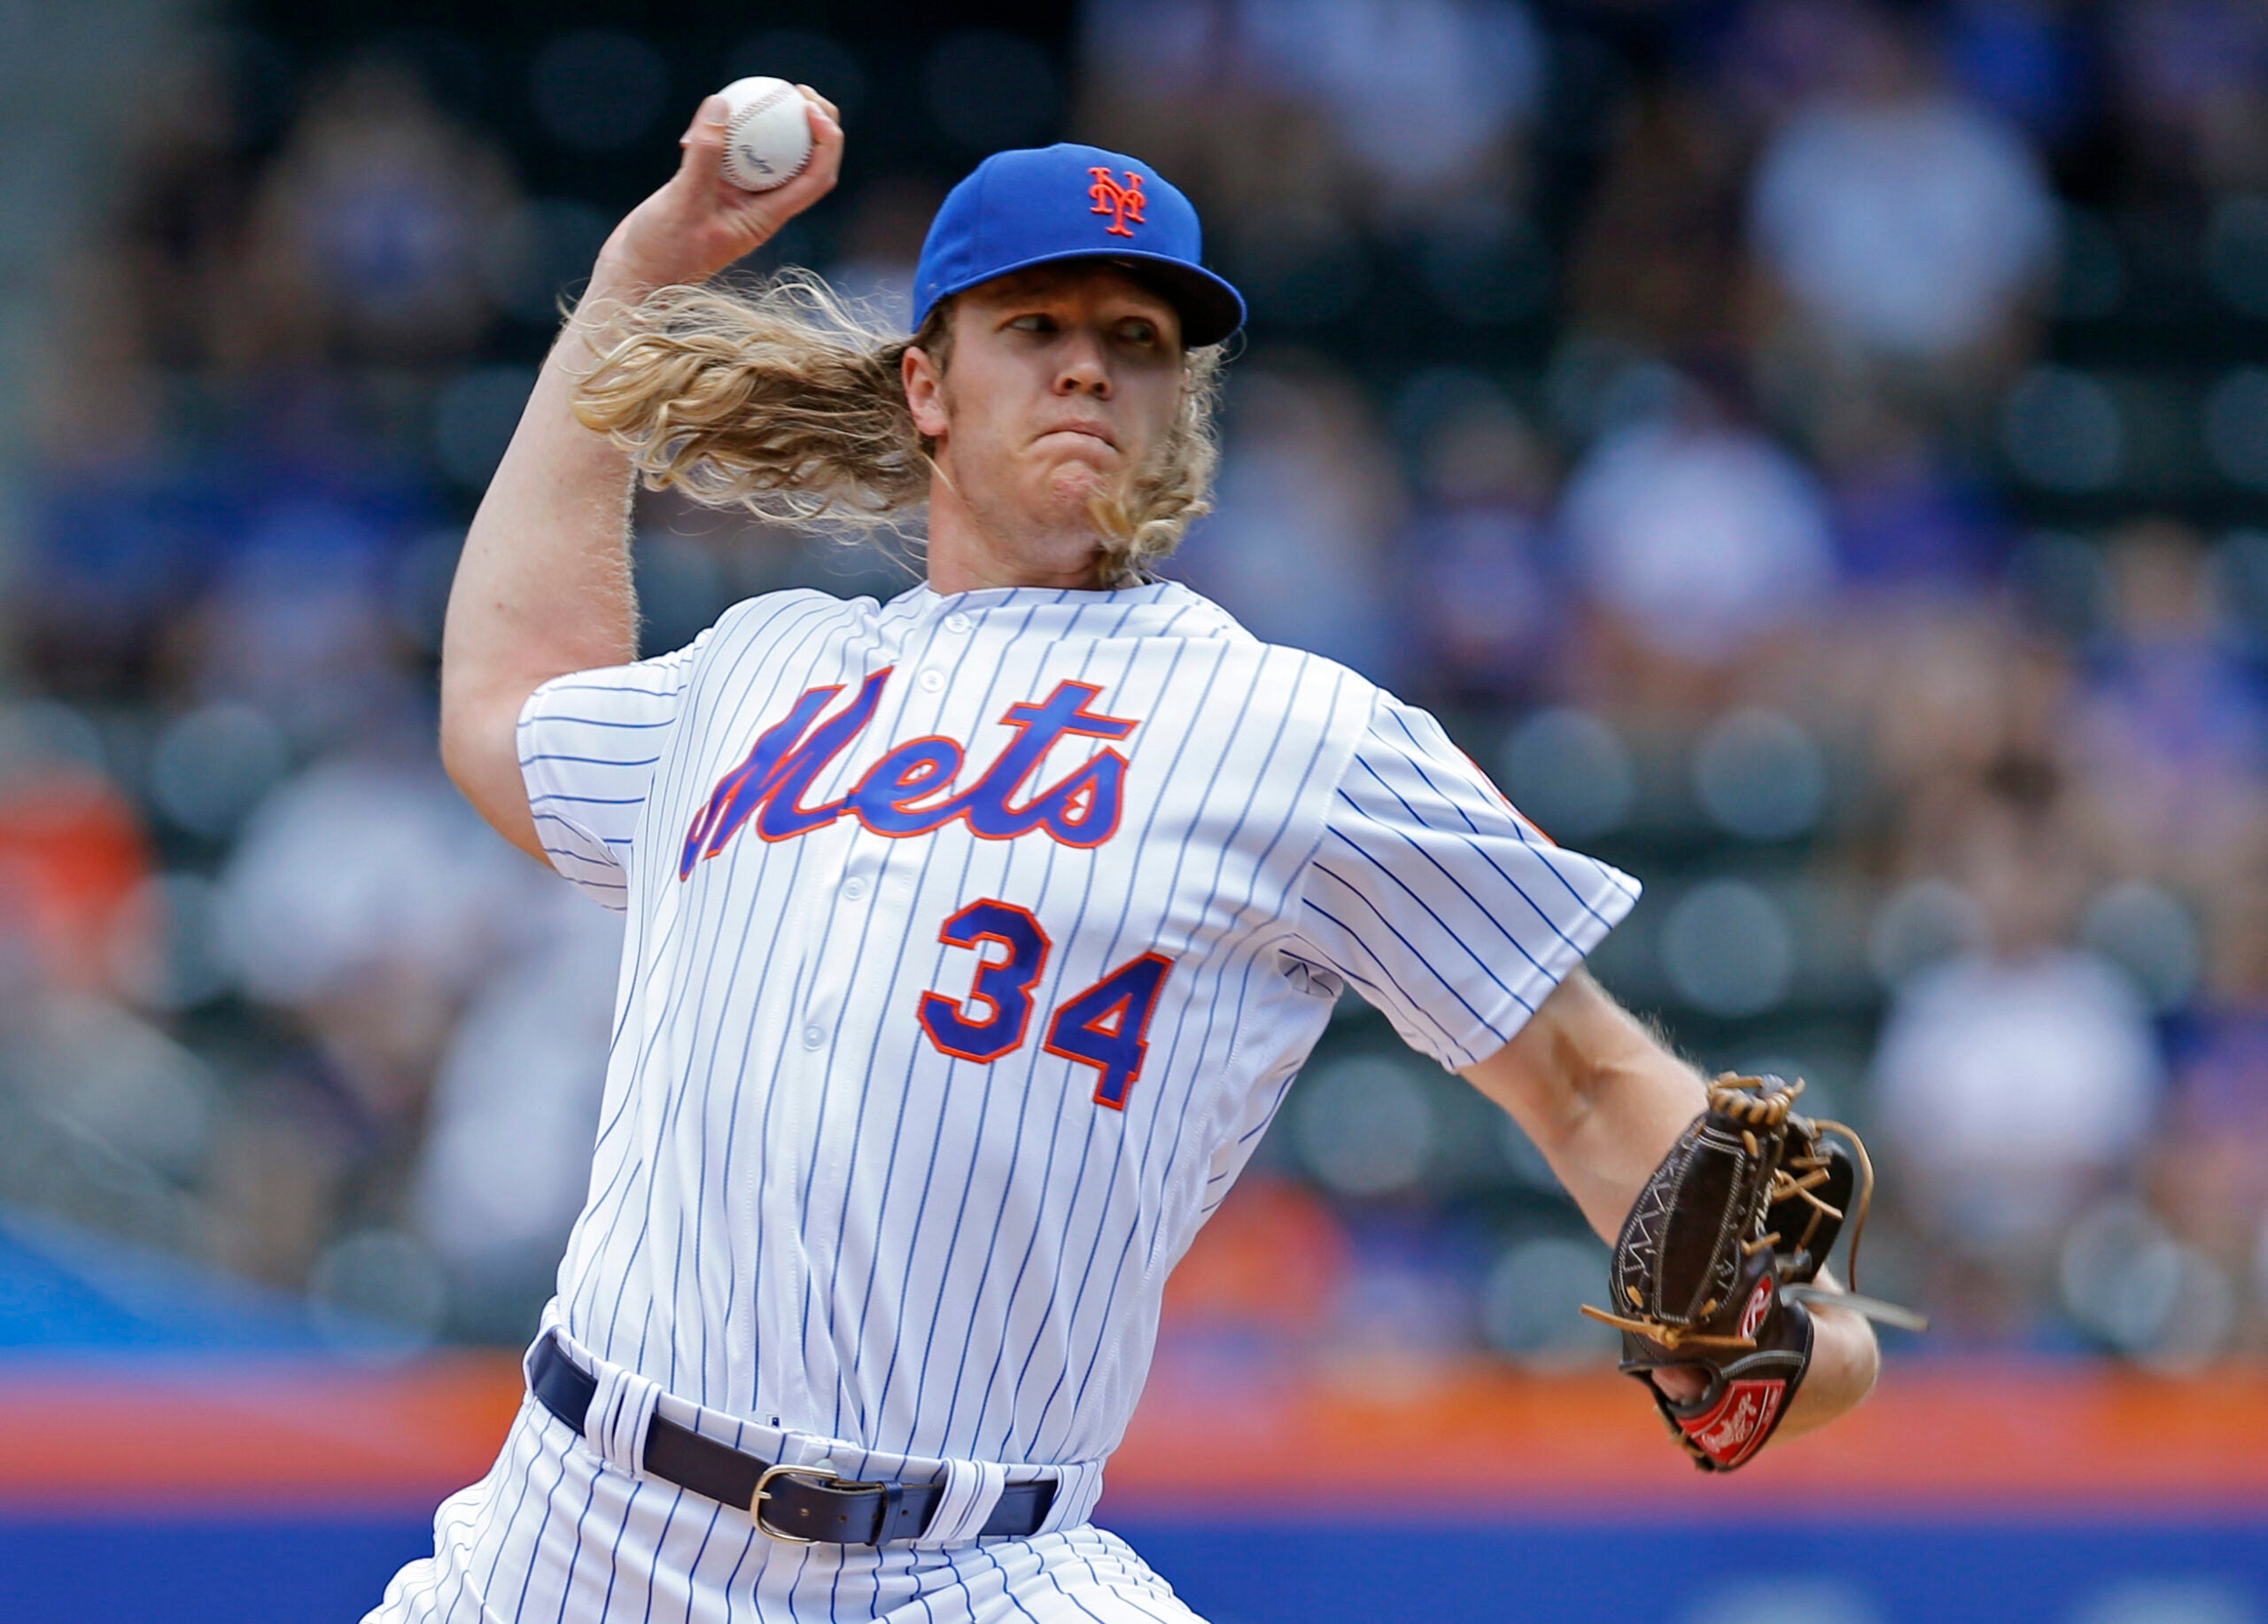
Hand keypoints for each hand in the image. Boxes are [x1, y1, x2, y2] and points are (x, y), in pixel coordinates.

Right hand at [591, 86, 843, 300]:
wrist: (634, 277)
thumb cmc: (662, 253)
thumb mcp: (684, 200)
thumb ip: (705, 154)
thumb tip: (723, 103)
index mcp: (768, 217)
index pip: (816, 177)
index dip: (826, 141)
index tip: (811, 108)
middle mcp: (760, 207)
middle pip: (803, 161)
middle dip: (812, 124)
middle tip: (797, 89)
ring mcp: (737, 198)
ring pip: (765, 154)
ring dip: (767, 122)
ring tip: (757, 90)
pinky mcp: (712, 190)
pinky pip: (729, 152)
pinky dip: (724, 131)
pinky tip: (708, 113)